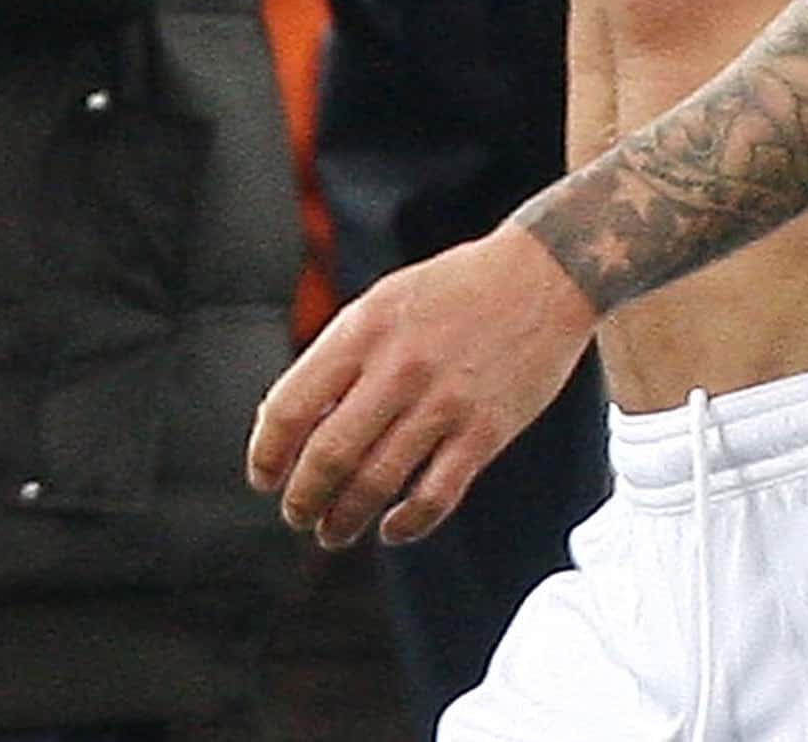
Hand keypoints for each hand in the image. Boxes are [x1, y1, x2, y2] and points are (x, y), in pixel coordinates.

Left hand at [248, 226, 595, 550]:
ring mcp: (445, 402)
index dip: (267, 454)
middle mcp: (398, 367)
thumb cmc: (453, 290)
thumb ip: (337, 357)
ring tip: (334, 532)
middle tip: (298, 516)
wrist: (543, 275)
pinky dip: (405, 525)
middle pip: (328, 456)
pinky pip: (434, 497)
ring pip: (376, 485)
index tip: (264, 478)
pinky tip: (391, 528)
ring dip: (345, 521)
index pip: (290, 407)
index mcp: (363, 330)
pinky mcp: (486, 431)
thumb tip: (286, 424)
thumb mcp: (382, 304)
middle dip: (303, 500)